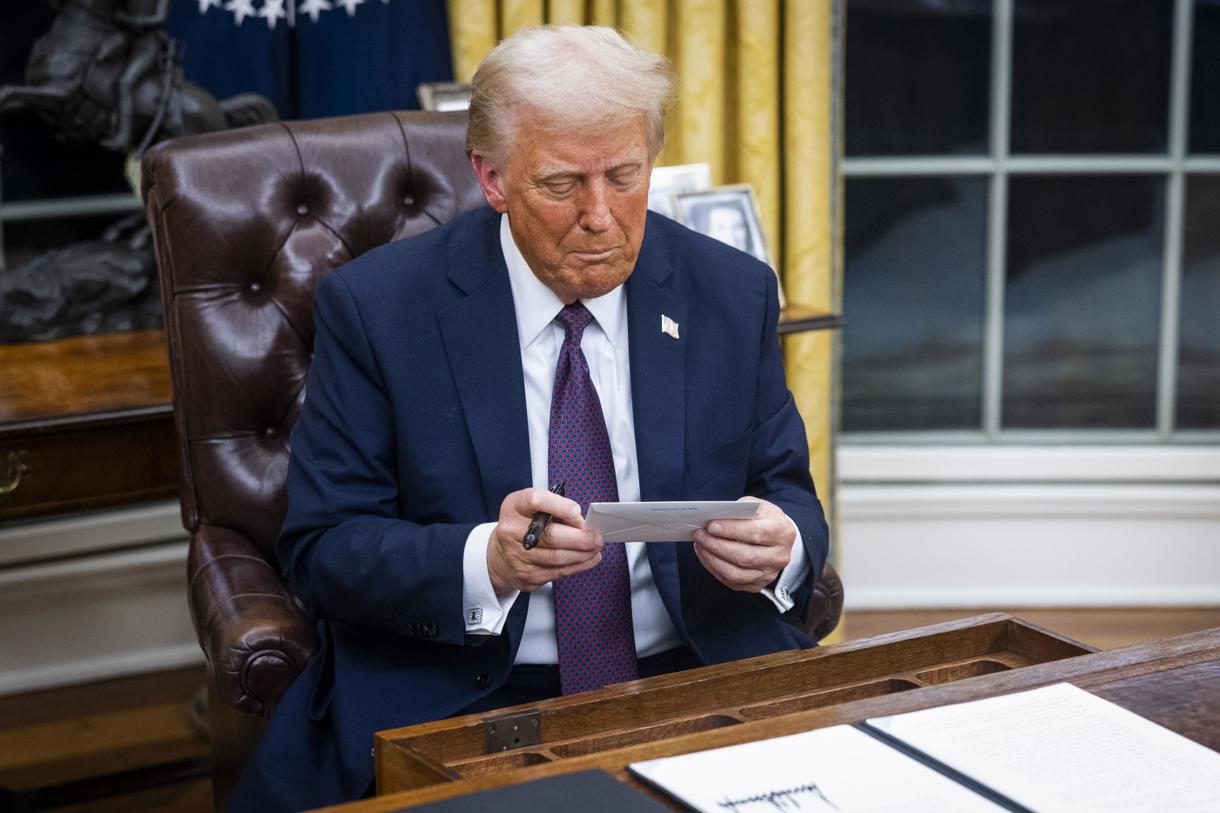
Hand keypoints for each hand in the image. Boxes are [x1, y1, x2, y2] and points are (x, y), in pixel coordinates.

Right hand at [486, 488, 603, 596]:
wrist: (499, 557)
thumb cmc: (522, 526)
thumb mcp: (532, 507)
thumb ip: (556, 508)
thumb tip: (581, 522)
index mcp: (514, 507)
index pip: (536, 500)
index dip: (559, 505)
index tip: (576, 511)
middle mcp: (512, 531)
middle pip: (552, 535)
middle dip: (580, 538)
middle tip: (596, 537)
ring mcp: (518, 556)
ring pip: (558, 557)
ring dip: (583, 553)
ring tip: (595, 546)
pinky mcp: (527, 575)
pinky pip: (559, 572)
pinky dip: (579, 565)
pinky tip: (588, 558)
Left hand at [692, 497, 794, 592]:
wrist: (777, 537)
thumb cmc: (764, 518)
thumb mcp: (757, 506)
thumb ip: (739, 511)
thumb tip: (715, 519)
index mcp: (782, 532)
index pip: (756, 533)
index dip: (732, 530)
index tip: (711, 526)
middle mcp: (779, 556)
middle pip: (745, 557)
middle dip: (717, 546)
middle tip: (699, 534)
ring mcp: (769, 574)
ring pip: (736, 574)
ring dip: (712, 559)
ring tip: (700, 544)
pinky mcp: (757, 585)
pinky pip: (731, 582)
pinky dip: (714, 568)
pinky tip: (705, 554)